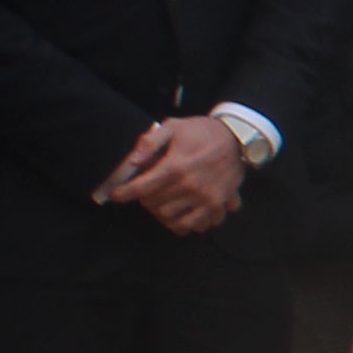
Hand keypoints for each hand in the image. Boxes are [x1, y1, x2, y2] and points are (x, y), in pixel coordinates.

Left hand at [98, 115, 244, 233]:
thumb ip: (149, 142)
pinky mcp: (217, 205)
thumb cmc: (201, 131)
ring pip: (170, 218)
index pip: (140, 188)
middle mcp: (189, 185)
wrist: (236, 138)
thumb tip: (131, 162)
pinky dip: (185, 222)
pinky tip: (181, 212)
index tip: (116, 194)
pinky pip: (195, 225)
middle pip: (153, 205)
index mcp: (175, 166)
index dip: (123, 192)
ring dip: (162, 211)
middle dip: (145, 199)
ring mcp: (204, 197)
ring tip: (162, 201)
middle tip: (146, 191)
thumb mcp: (172, 127)